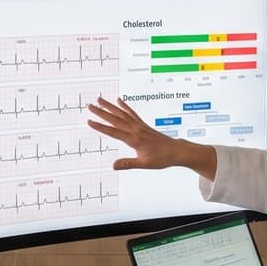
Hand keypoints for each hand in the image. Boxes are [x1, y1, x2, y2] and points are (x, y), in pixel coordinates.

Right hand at [85, 97, 215, 176]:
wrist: (176, 151)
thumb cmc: (162, 158)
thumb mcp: (145, 164)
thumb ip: (128, 164)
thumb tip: (113, 166)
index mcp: (134, 139)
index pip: (114, 132)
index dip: (100, 127)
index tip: (89, 121)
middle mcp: (136, 130)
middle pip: (115, 119)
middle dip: (101, 113)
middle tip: (89, 106)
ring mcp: (140, 126)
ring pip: (122, 114)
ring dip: (110, 106)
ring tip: (100, 100)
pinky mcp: (143, 125)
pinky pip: (132, 114)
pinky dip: (125, 107)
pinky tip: (119, 101)